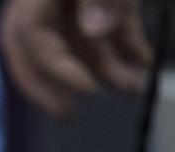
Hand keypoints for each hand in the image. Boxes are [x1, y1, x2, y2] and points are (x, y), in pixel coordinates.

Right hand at [0, 0, 152, 118]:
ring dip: (104, 70)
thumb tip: (97, 31)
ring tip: (132, 88)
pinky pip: (103, 28)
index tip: (87, 89)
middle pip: (31, 50)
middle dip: (52, 86)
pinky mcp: (97, 1)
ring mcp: (67, 3)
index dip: (55, 66)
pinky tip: (142, 62)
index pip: (31, 34)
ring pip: (75, 43)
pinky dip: (123, 48)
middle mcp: (44, 1)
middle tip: (67, 117)